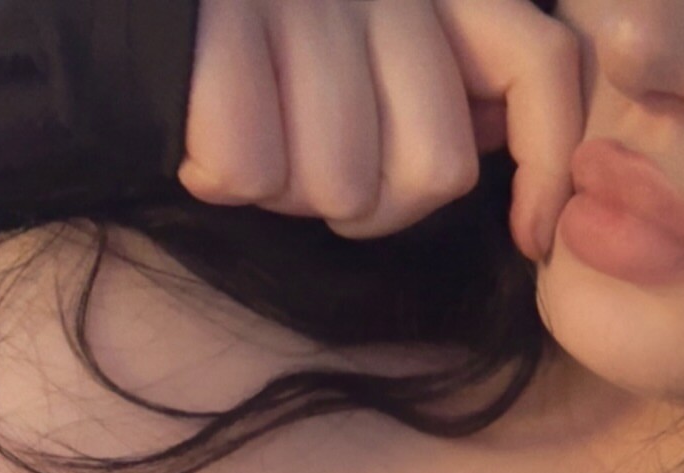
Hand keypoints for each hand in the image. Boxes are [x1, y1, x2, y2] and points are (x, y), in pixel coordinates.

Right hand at [177, 0, 583, 261]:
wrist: (136, 6)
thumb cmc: (265, 38)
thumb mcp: (378, 37)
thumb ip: (453, 79)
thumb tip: (499, 143)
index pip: (541, 67)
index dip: (547, 166)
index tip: (529, 237)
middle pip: (438, 172)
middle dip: (377, 207)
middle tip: (316, 169)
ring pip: (341, 188)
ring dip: (291, 192)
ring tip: (256, 138)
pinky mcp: (221, 22)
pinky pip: (251, 173)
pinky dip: (221, 175)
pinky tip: (206, 136)